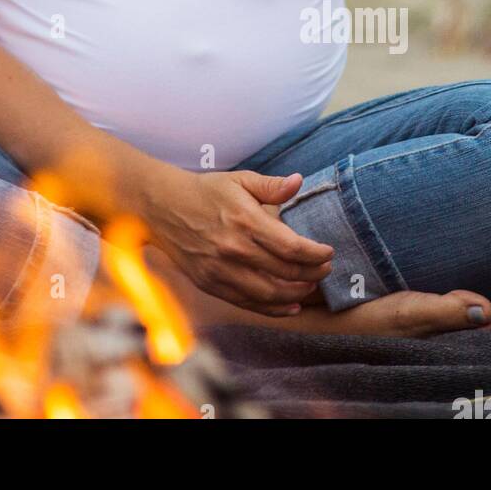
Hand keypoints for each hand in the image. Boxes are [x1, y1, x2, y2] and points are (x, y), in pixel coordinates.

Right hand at [141, 168, 333, 315]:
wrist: (162, 206)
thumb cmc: (204, 191)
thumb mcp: (239, 180)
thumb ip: (271, 186)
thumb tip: (299, 182)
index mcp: (244, 220)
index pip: (292, 247)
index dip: (316, 254)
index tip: (328, 252)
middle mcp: (234, 249)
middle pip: (286, 273)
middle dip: (313, 274)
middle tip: (325, 269)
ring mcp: (222, 270)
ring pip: (270, 294)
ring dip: (297, 294)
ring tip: (311, 286)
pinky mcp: (211, 284)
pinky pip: (248, 303)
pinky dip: (273, 309)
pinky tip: (290, 305)